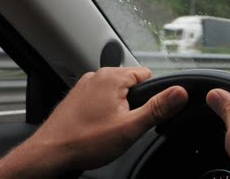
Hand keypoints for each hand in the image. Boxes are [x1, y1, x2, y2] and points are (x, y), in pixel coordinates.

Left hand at [0, 67, 187, 177]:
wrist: (49, 153)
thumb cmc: (84, 141)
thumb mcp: (130, 127)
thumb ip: (158, 108)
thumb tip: (180, 93)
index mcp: (112, 77)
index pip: (147, 75)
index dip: (150, 96)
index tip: (142, 112)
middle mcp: (97, 76)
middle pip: (131, 84)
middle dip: (133, 103)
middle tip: (124, 124)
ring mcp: (85, 85)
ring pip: (116, 92)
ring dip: (118, 107)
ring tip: (109, 128)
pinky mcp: (77, 96)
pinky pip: (101, 98)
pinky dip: (104, 110)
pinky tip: (97, 127)